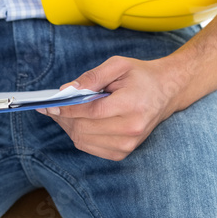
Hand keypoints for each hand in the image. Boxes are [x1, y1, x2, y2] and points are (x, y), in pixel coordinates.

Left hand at [38, 54, 180, 160]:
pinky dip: (79, 135)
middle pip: (85, 128)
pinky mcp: (124, 152)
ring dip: (69, 127)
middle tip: (52, 107)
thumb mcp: (118, 65)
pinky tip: (77, 122)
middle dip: (64, 118)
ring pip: (85, 140)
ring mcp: (128, 144)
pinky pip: (91, 148)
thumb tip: (67, 90)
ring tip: (63, 113)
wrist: (165, 92)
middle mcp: (131, 129)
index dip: (67, 108)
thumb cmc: (140, 75)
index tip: (51, 103)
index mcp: (131, 105)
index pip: (91, 111)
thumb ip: (92, 77)